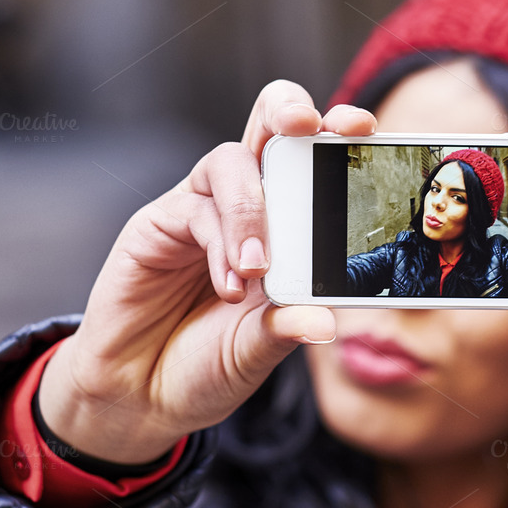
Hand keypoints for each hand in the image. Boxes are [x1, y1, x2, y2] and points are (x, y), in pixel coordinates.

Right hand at [38, 80, 376, 463]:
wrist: (144, 397)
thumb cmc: (210, 364)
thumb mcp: (260, 350)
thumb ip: (287, 329)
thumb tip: (325, 319)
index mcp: (286, 224)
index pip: (314, 159)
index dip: (337, 133)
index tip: (363, 128)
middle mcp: (244, 204)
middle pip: (267, 126)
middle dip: (290, 110)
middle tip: (309, 126)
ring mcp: (200, 210)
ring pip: (229, 162)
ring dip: (251, 209)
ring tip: (258, 269)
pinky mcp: (158, 224)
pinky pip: (194, 209)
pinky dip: (220, 244)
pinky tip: (228, 286)